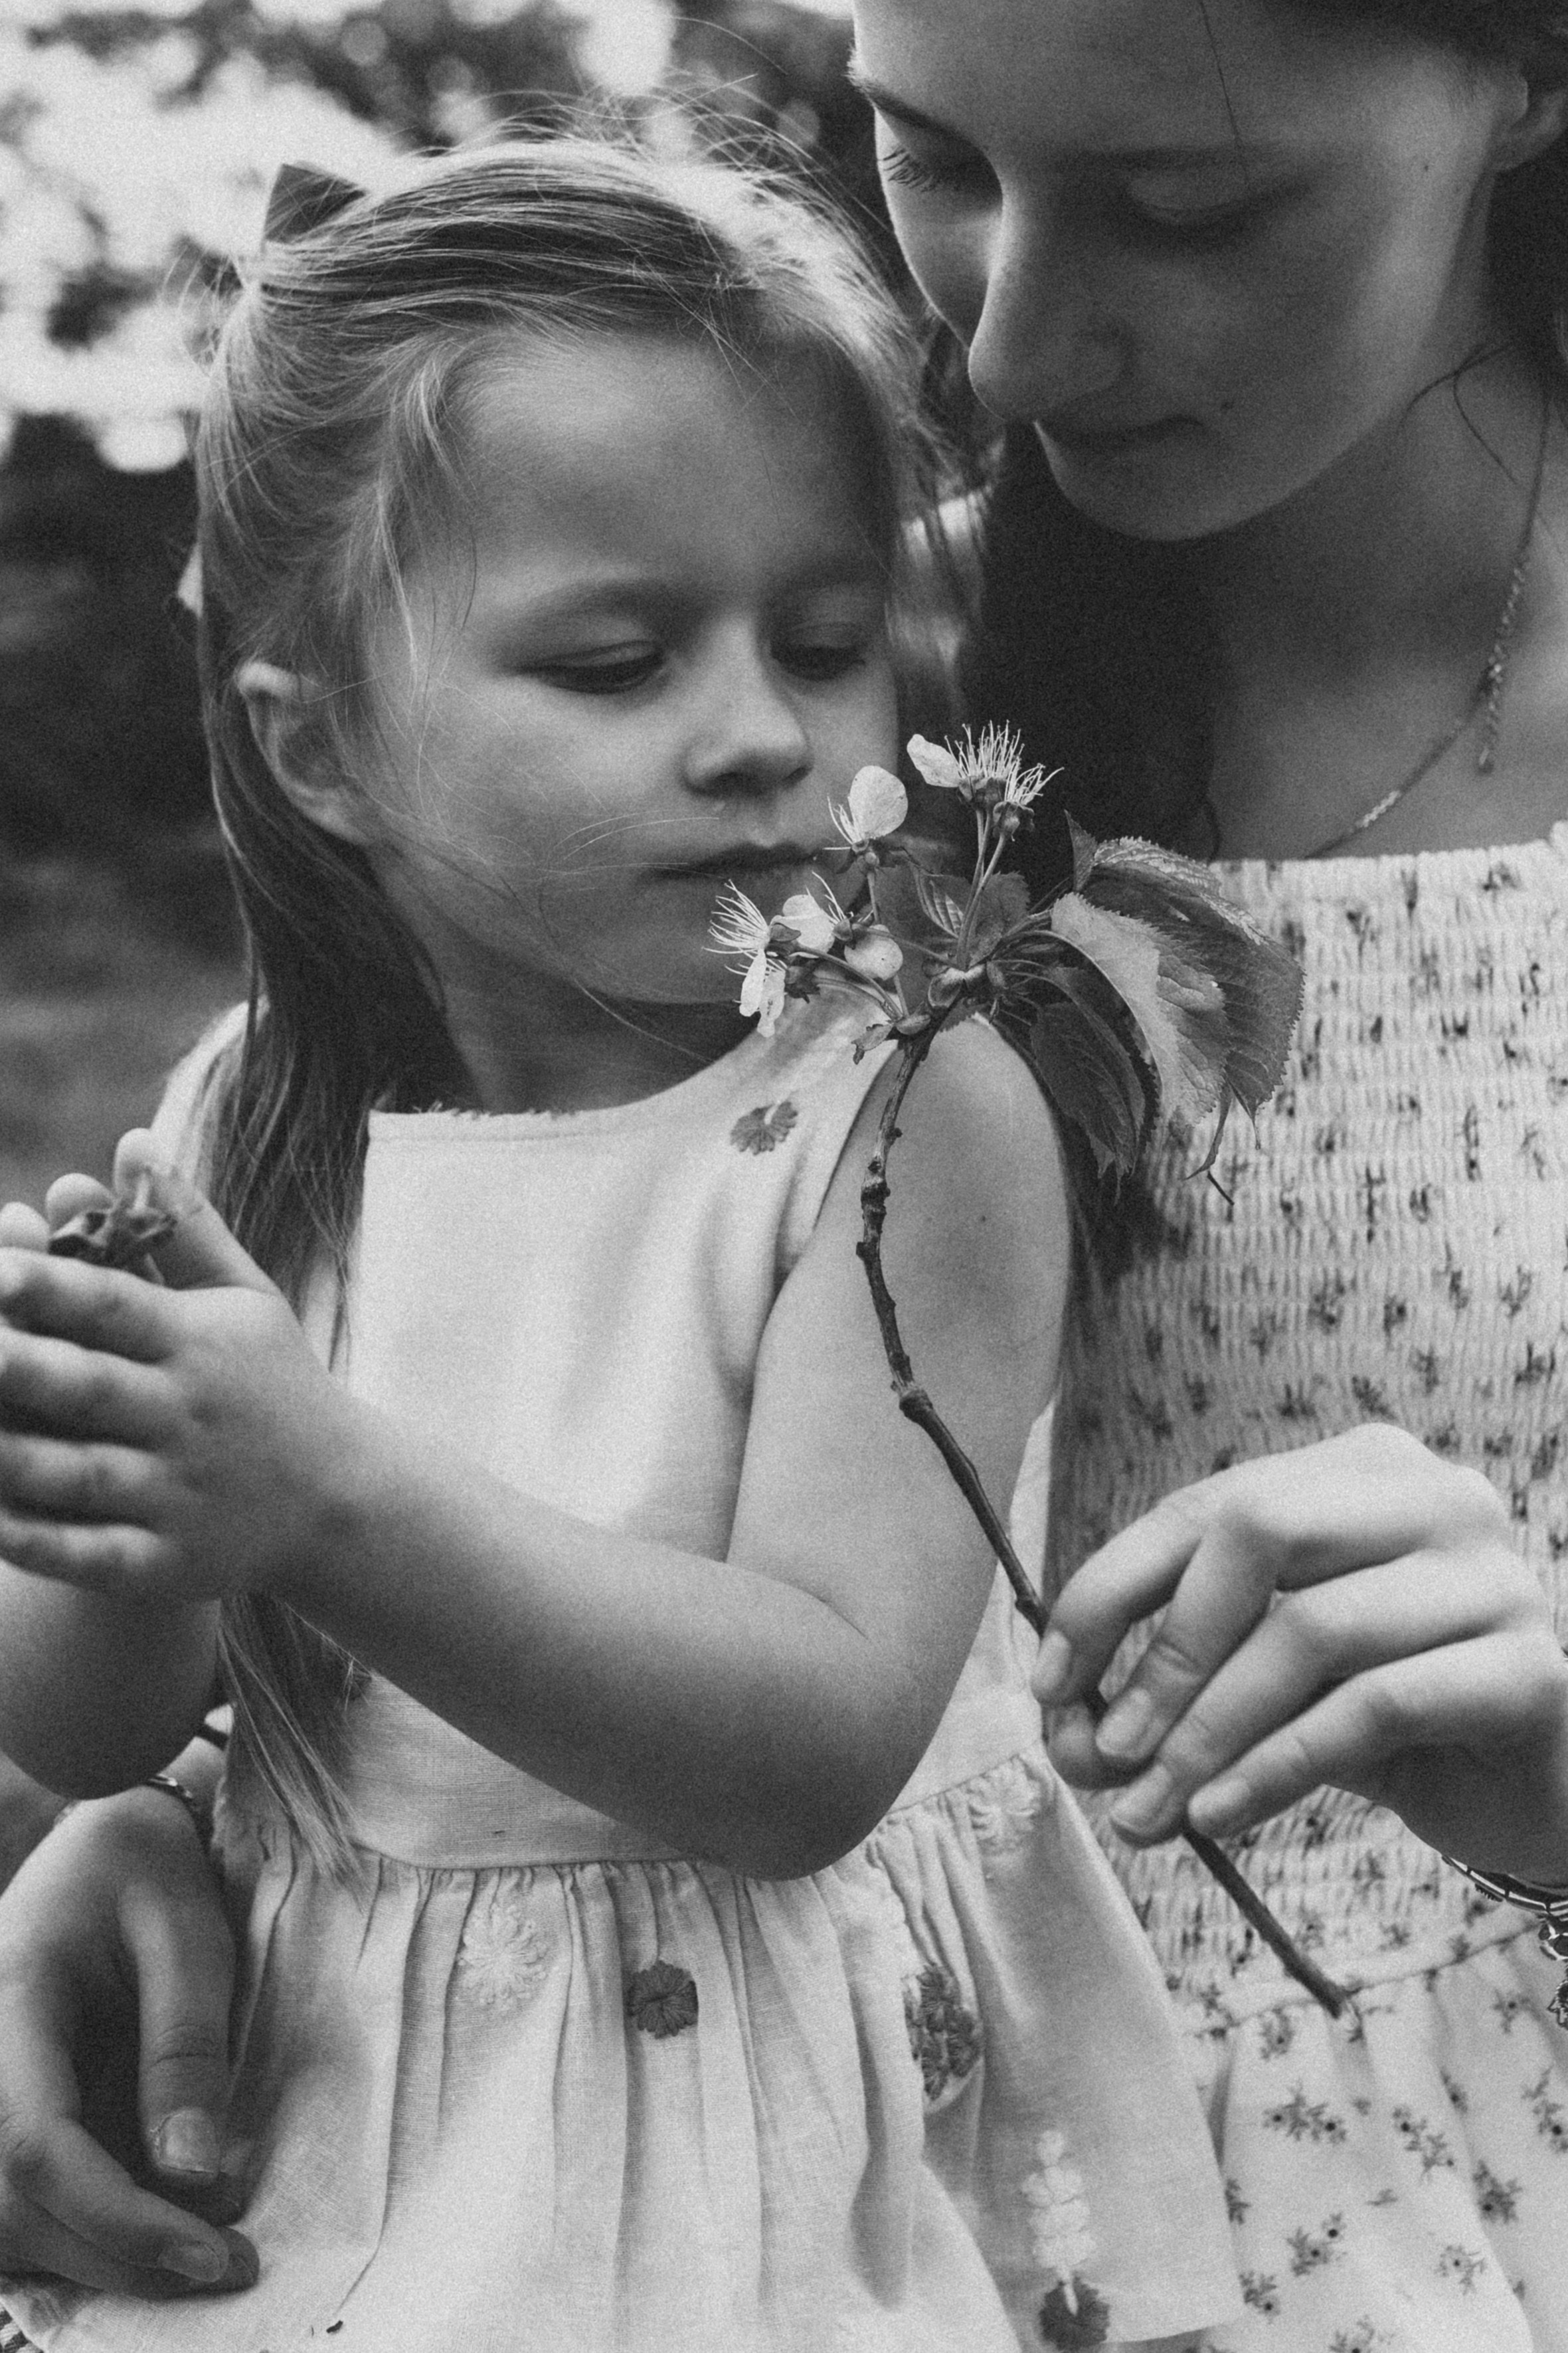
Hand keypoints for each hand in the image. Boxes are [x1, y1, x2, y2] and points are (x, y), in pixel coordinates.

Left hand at [0, 1134, 351, 1606]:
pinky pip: (91, 1555)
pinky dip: (35, 1543)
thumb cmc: (274, 1383)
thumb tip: (130, 1139)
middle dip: (16, 1367)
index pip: (115, 1306)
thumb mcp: (245, 1298)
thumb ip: (184, 1225)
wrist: (342, 1502)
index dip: (49, 1285)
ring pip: (77, 1476)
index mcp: (198, 1344)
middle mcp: (187, 1416)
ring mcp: (178, 1494)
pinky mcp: (168, 1562)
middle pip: (87, 1388)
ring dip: (8, 1460)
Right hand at [0, 1784, 255, 2295]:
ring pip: (9, 2222)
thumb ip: (187, 2049)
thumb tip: (194, 2178)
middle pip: (13, 2206)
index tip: (214, 2253)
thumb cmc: (150, 1872)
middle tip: (229, 2263)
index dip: (119, 2218)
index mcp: (8, 2005)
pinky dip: (89, 2233)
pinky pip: (26, 2202)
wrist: (107, 1836)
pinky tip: (165, 2228)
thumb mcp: (188, 1936)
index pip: (35, 2147)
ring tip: (205, 2251)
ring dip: (102, 2256)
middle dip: (119, 2253)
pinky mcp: (11, 2114)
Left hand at [1033, 1424, 1567, 1883]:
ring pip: (1313, 1630)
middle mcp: (1435, 1496)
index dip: (1109, 1591)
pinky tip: (1221, 1814)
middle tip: (1107, 1748)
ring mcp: (1494, 1575)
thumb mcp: (1269, 1680)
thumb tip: (1063, 1729)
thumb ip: (1175, 1686)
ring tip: (1150, 1808)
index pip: (1204, 1508)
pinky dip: (1278, 1765)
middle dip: (1166, 1648)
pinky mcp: (1531, 1669)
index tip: (1048, 1682)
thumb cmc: (1389, 1714)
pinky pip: (1376, 1707)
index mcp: (1359, 1469)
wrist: (1532, 1789)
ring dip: (1210, 1730)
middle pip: (1260, 1534)